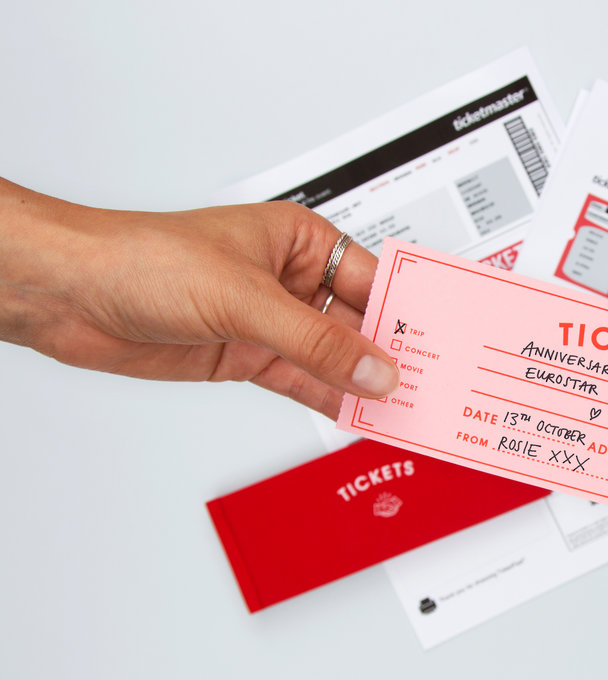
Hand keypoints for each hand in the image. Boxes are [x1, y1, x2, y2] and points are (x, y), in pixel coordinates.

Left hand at [0, 179, 397, 417]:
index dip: (406, 312)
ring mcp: (269, 322)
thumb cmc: (144, 258)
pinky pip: (303, 382)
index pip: (372, 278)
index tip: (440, 343)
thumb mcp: (245, 299)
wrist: (71, 295)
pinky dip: (329, 399)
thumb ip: (315, 341)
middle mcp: (290, 280)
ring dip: (362, 383)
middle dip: (390, 354)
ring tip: (404, 407)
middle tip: (431, 384)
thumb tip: (373, 370)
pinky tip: (357, 414)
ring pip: (333, 358)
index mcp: (300, 241)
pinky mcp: (247, 356)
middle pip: (358, 322)